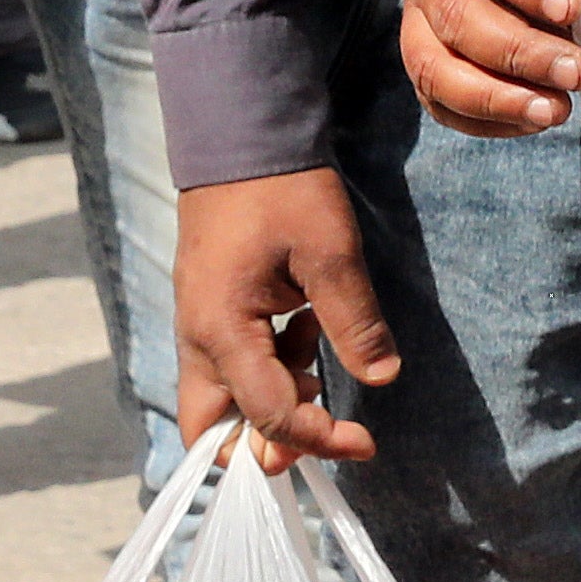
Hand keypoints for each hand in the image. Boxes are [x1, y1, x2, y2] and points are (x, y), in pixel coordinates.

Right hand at [175, 170, 397, 467]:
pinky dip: (270, 369)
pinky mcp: (209, 312)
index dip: (319, 440)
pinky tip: (305, 329)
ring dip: (273, 401)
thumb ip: (354, 322)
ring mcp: (197, 326)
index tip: (365, 441)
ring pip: (222, 401)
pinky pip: (232, 367)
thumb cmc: (283, 188)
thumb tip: (383, 378)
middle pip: (213, 432)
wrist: (239, 133)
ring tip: (318, 350)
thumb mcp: (330, 253)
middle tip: (325, 428)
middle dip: (267, 448)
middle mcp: (197, 339)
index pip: (268, 418)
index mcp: (222, 330)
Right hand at [398, 0, 580, 137]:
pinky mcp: (431, 63)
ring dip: (498, 98)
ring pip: (435, 68)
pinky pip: (444, 104)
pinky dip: (490, 120)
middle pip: (454, 14)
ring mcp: (422, 17)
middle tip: (579, 72)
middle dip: (519, 53)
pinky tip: (536, 117)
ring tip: (557, 110)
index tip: (572, 10)